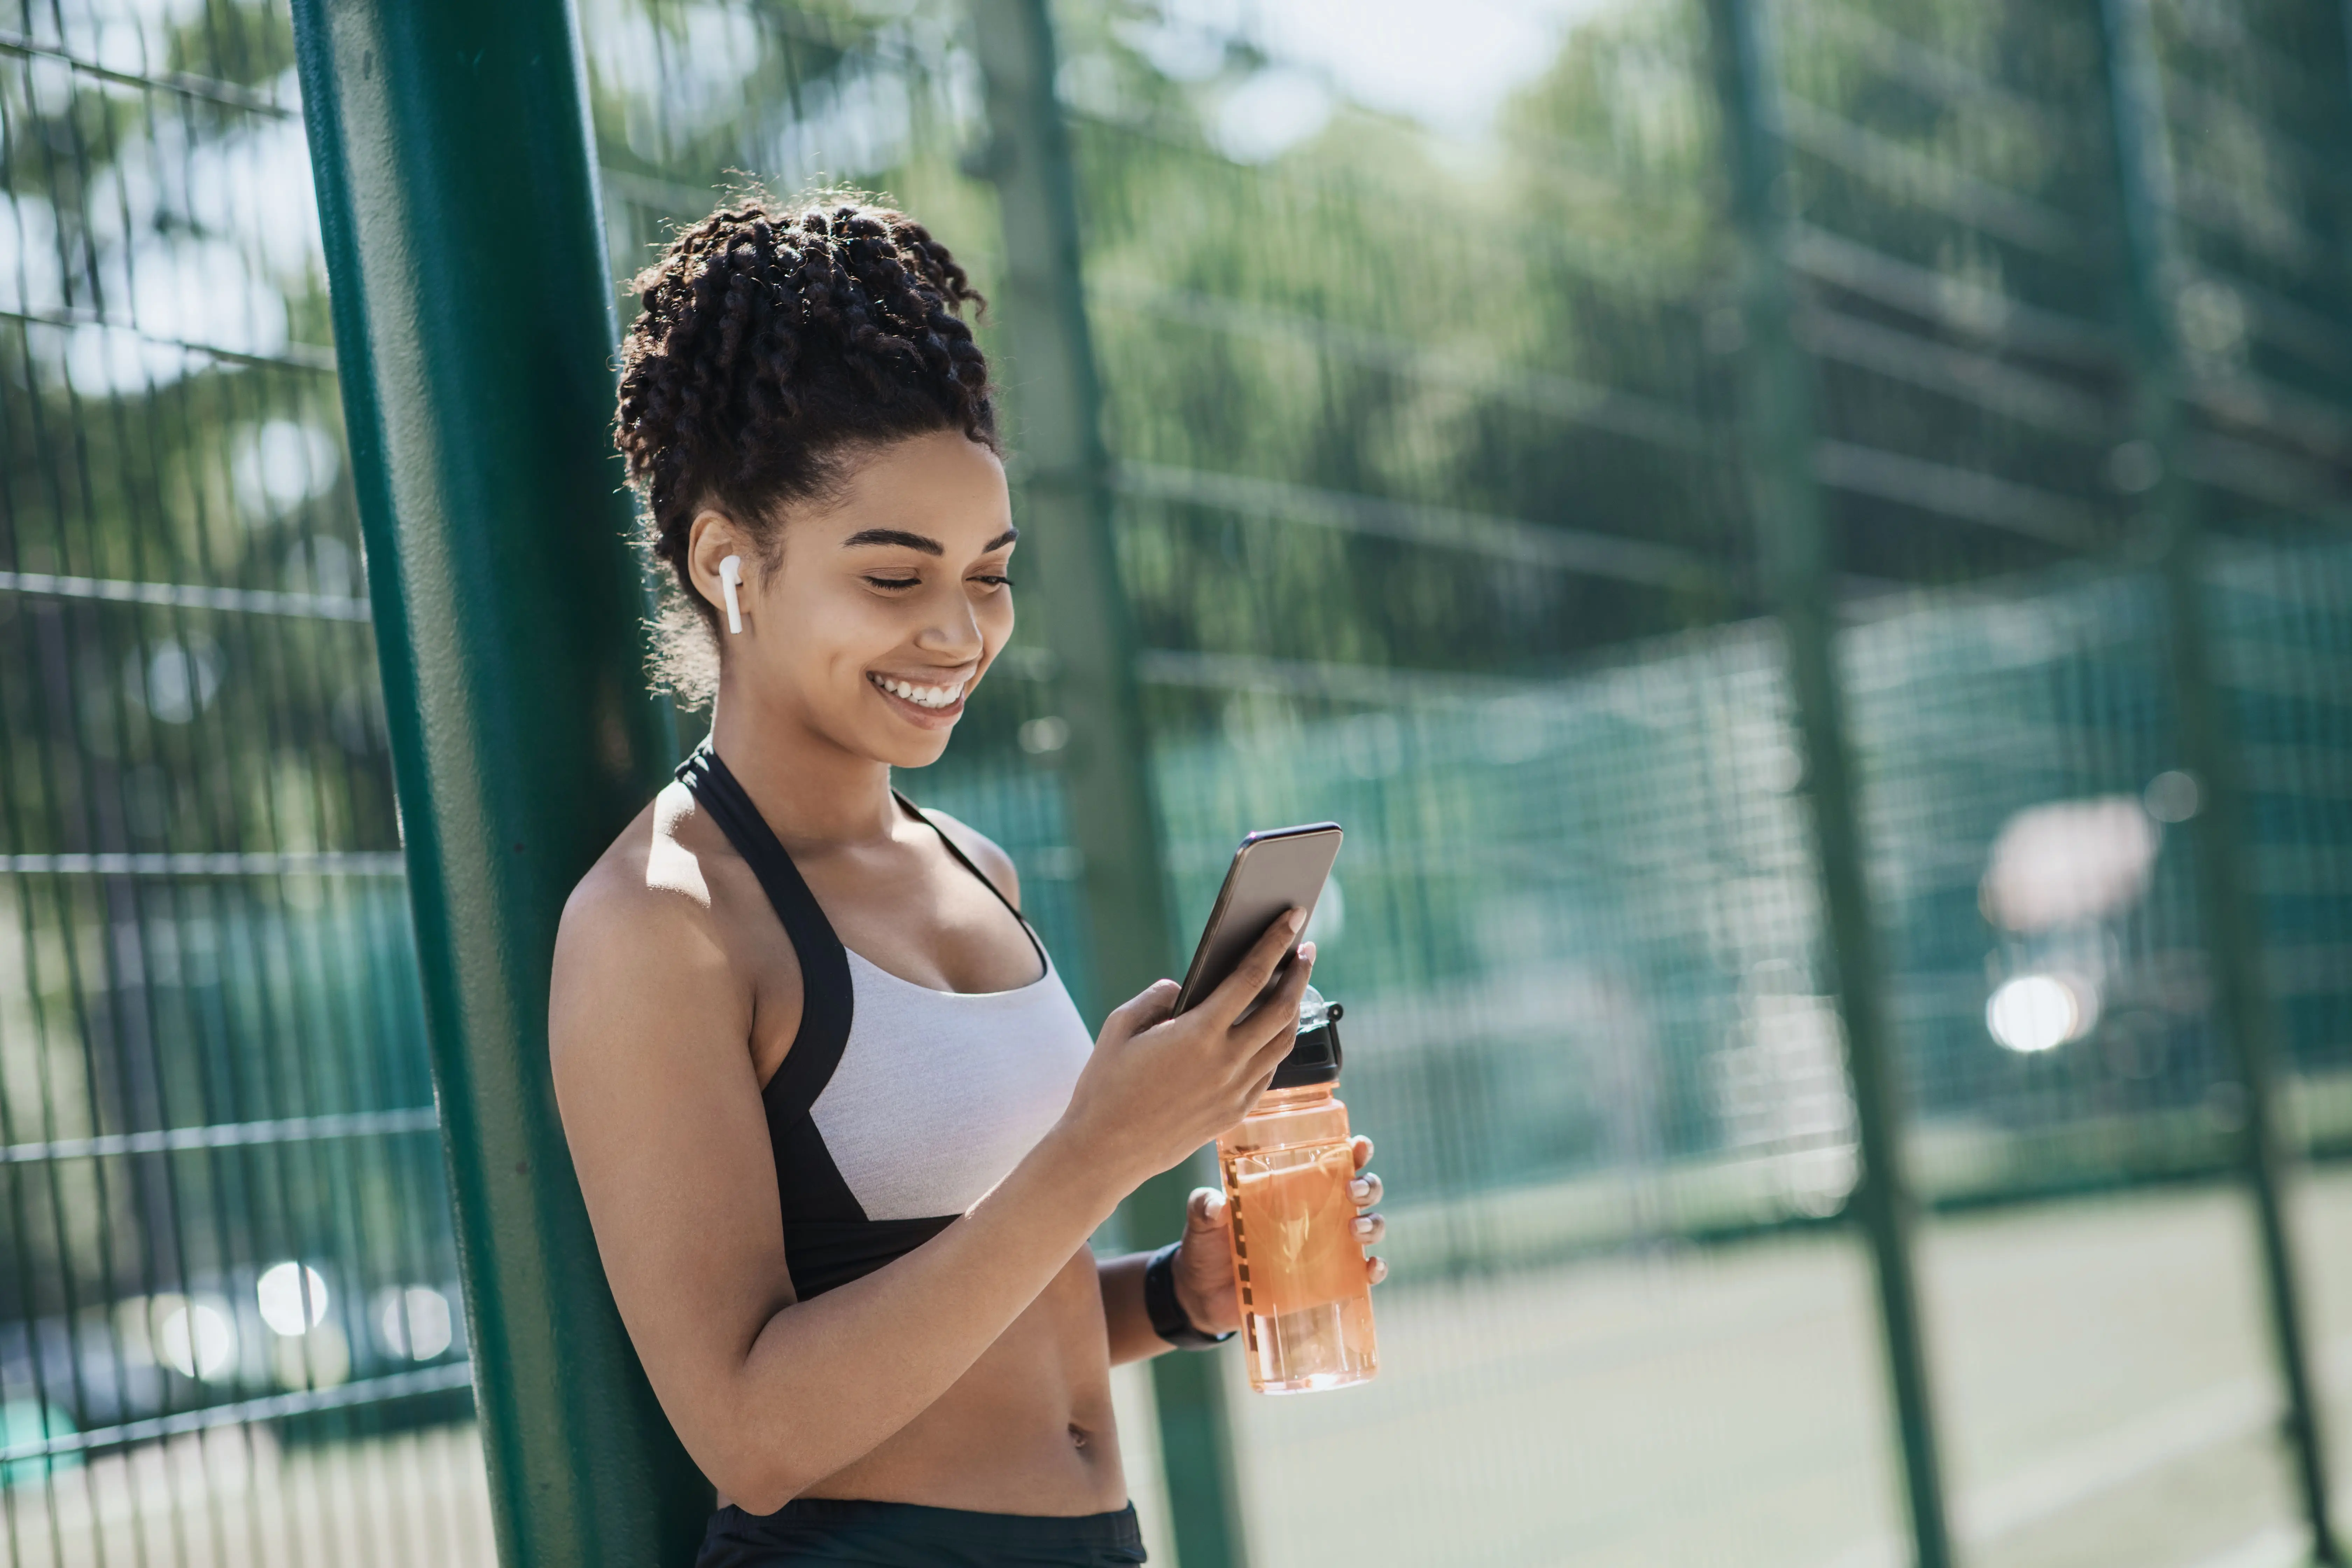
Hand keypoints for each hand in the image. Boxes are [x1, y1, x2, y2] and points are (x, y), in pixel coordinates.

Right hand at [1057, 910, 1317, 1191]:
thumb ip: (1156, 997)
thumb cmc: (1105, 1085)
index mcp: (1198, 1033)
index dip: (1276, 942)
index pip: (1251, 976)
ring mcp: (1235, 1091)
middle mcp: (1226, 1062)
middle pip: (1281, 1008)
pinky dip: (1274, 1045)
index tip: (1294, 916)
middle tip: (1305, 949)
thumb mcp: (1120, 1026)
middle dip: (1298, 972)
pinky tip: (1269, 1031)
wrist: (1105, 1151)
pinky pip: (1268, 1071)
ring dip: (1293, 1009)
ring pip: (1282, 1041)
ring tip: (1293, 986)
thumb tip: (1185, 988)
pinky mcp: (1235, 1113)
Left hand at [1171, 1135, 1389, 1334]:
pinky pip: (1362, 1274)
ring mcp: (1327, 1248)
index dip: (1355, 1151)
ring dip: (1373, 1224)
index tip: (1360, 1145)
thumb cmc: (1207, 1246)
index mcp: (1294, 1189)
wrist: (1202, 1296)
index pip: (1333, 1161)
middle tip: (1352, 1191)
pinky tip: (1370, 1268)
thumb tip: (1218, 1206)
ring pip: (1369, 1227)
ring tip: (1354, 1229)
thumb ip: (1204, 1206)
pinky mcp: (1327, 1282)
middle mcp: (1319, 1214)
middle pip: (1362, 1191)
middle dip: (1368, 1186)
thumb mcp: (1201, 1220)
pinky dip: (1374, 1270)